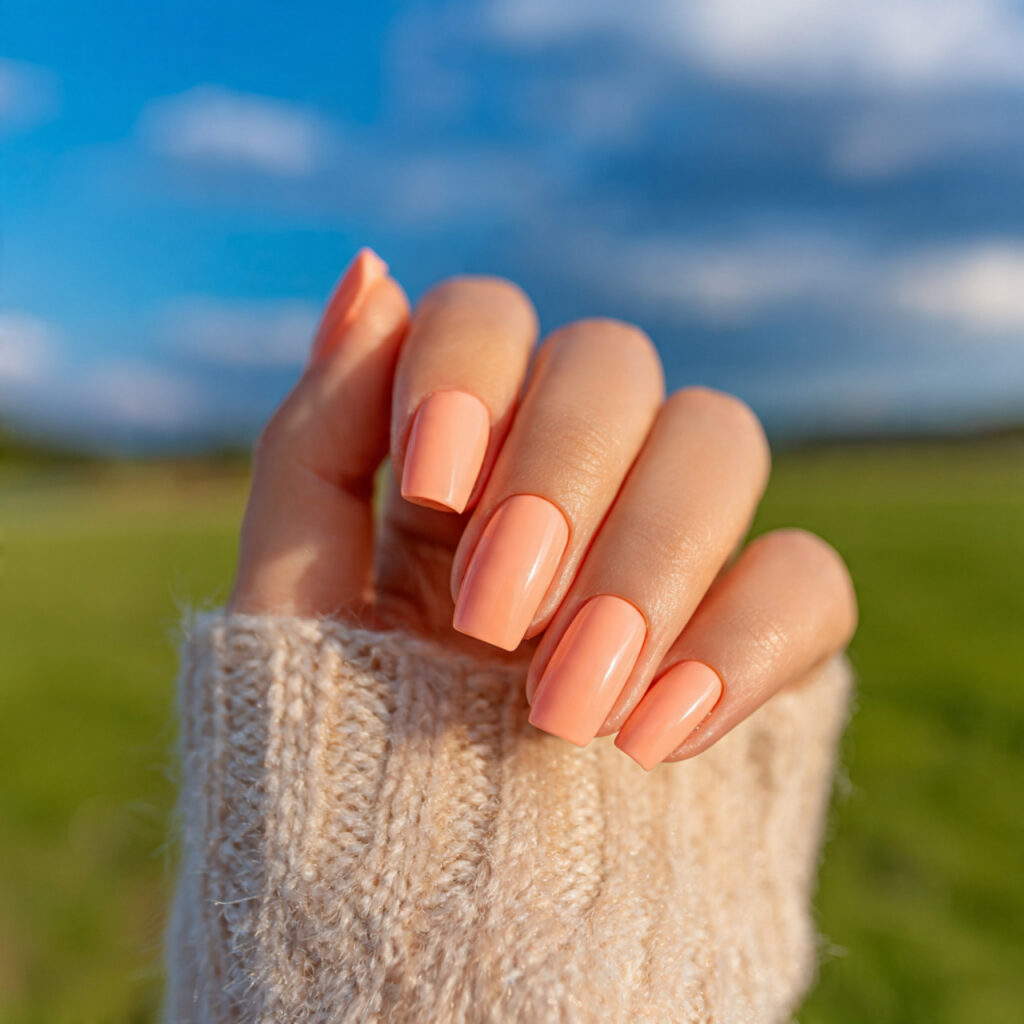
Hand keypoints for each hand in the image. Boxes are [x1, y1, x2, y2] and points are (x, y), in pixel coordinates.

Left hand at [229, 249, 856, 768]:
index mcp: (463, 453)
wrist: (413, 908)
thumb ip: (317, 439)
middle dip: (563, 477)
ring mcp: (669, 548)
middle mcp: (573, 477)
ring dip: (648, 560)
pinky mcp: (754, 635)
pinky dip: (746, 642)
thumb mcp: (293, 595)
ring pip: (720, 444)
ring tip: (567, 705)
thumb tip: (370, 269)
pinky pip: (810, 581)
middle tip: (492, 621)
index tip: (432, 482)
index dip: (470, 367)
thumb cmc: (332, 748)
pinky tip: (657, 732)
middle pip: (619, 362)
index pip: (494, 318)